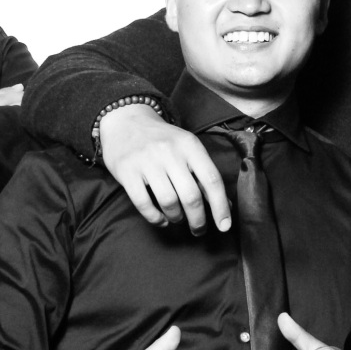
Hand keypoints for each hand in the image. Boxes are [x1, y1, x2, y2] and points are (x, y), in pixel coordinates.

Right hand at [98, 104, 231, 233]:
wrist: (125, 120)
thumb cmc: (163, 140)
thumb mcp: (187, 148)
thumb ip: (204, 174)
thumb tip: (225, 205)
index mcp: (190, 145)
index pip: (212, 180)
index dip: (221, 206)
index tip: (224, 226)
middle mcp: (170, 152)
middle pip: (191, 196)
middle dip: (198, 220)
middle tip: (198, 229)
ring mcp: (147, 161)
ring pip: (168, 202)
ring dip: (177, 217)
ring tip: (177, 218)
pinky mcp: (127, 171)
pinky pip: (144, 203)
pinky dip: (155, 218)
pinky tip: (161, 219)